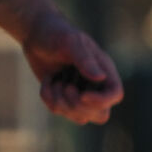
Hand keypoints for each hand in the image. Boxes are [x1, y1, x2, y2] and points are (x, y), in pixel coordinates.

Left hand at [21, 11, 123, 125]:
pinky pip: (59, 111)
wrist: (36, 34)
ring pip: (80, 117)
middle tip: (66, 87)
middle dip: (79, 106)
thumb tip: (100, 77)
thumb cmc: (57, 33)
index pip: (115, 94)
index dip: (101, 101)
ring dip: (62, 102)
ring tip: (55, 81)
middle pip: (101, 114)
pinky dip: (48, 98)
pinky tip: (47, 81)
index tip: (82, 94)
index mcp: (104, 68)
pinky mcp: (63, 97)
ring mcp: (80, 93)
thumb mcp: (70, 42)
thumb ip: (85, 60)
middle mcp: (95, 84)